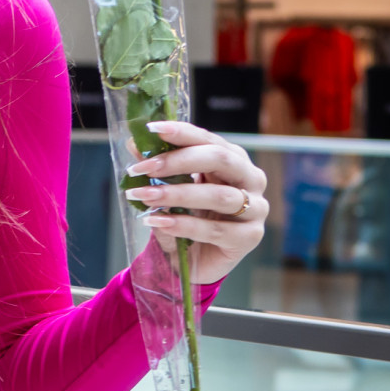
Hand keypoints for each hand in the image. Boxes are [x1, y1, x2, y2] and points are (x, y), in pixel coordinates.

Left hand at [124, 119, 268, 286]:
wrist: (193, 260)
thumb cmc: (186, 217)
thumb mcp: (168, 190)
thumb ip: (157, 168)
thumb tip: (134, 143)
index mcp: (233, 161)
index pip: (210, 140)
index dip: (182, 133)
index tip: (151, 130)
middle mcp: (250, 180)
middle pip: (221, 160)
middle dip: (178, 161)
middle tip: (142, 168)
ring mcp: (255, 209)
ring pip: (219, 196)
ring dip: (176, 194)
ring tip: (143, 196)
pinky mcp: (249, 237)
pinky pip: (215, 229)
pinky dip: (183, 225)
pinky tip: (157, 222)